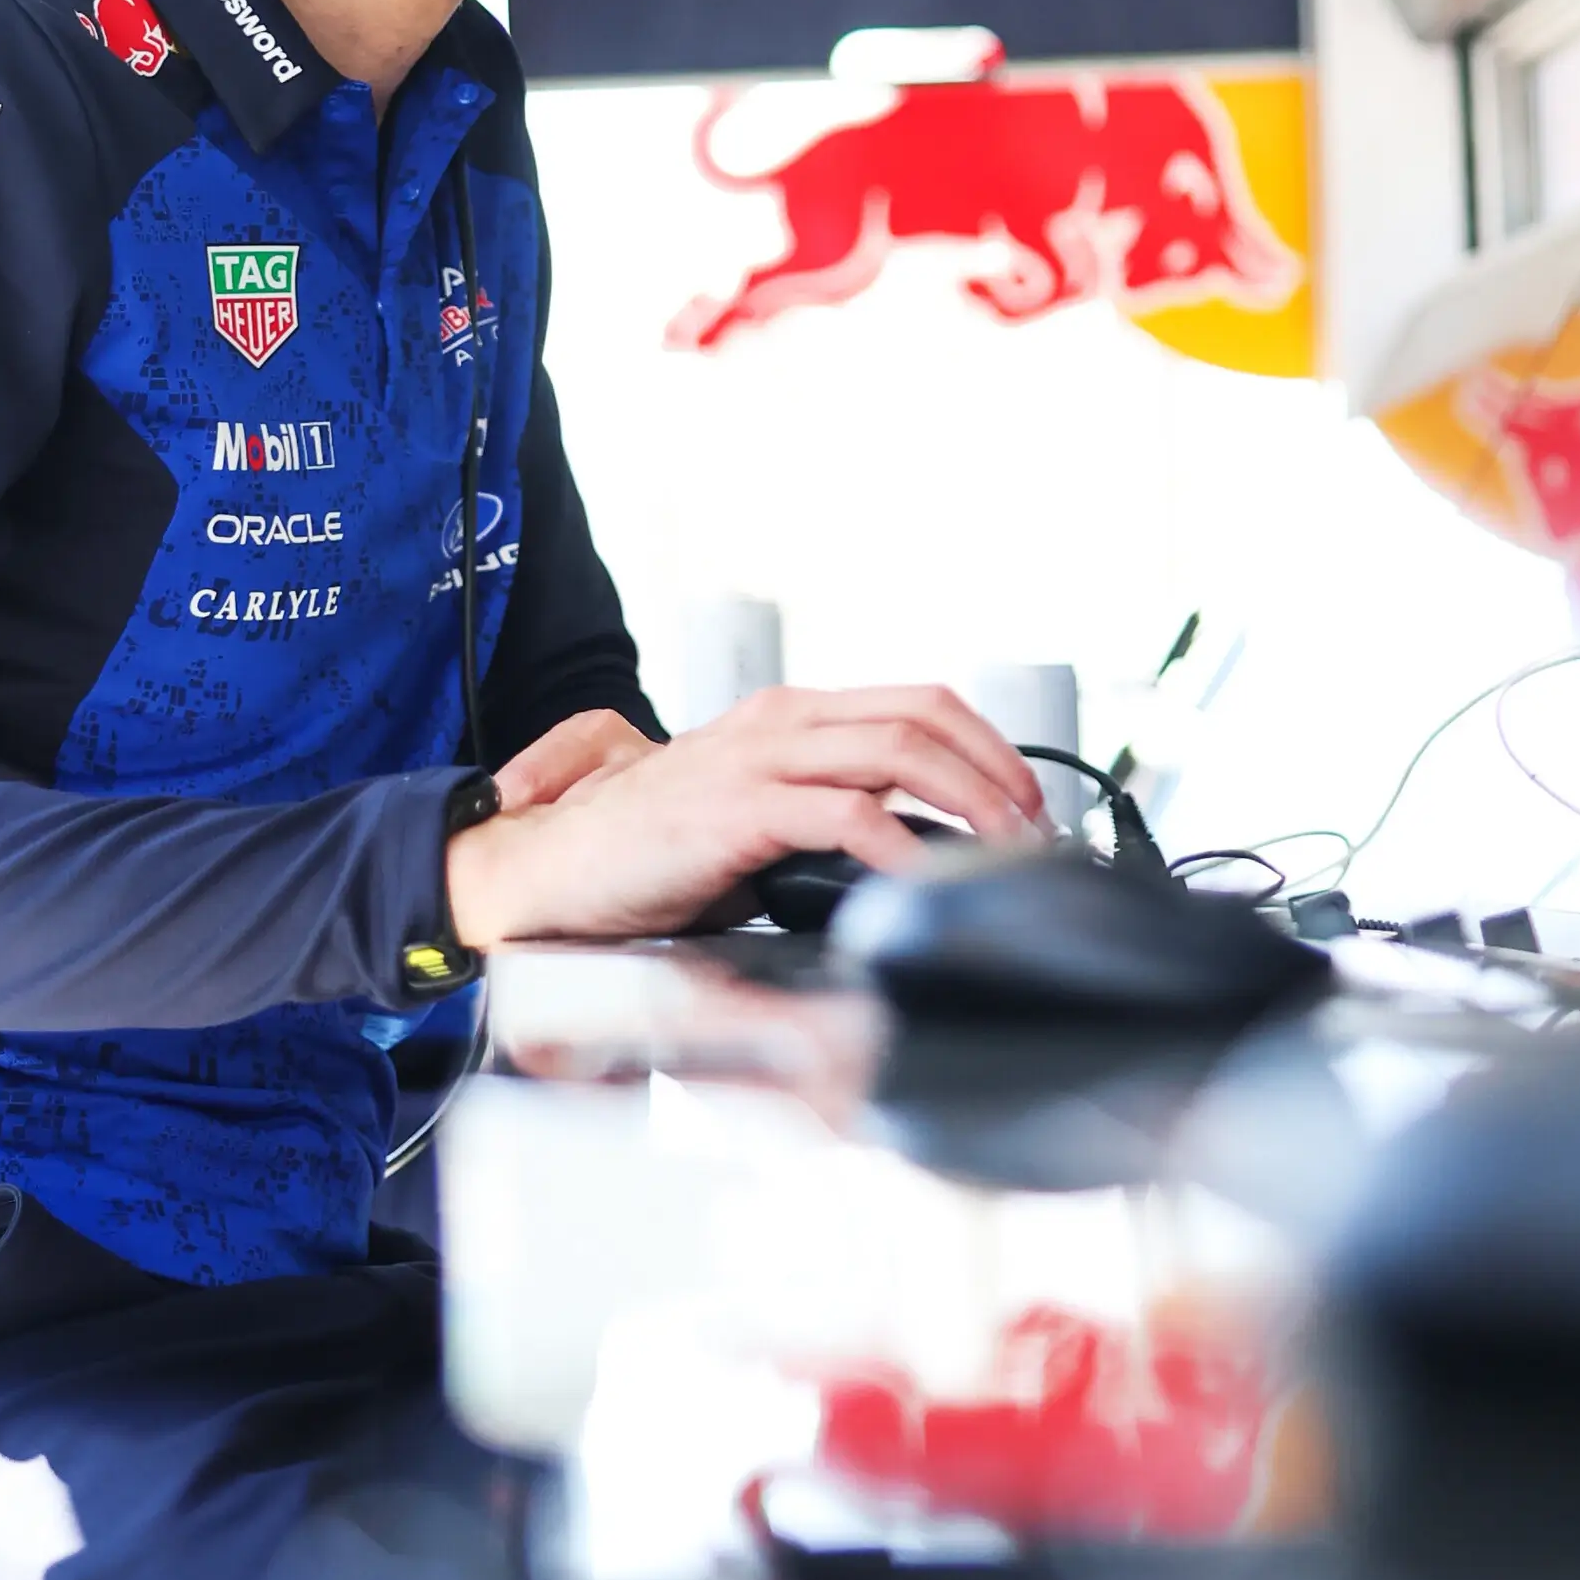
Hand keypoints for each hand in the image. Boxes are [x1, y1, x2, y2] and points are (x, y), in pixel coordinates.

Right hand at [447, 681, 1045, 948]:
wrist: (545, 869)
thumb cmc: (636, 852)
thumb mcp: (740, 812)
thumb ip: (810, 807)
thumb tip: (899, 840)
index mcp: (783, 717)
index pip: (915, 702)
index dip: (984, 745)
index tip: (1023, 798)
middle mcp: (777, 723)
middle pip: (923, 717)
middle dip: (997, 771)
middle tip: (1033, 828)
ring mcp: (757, 761)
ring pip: (900, 752)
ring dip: (970, 801)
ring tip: (1002, 850)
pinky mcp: (737, 812)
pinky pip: (846, 815)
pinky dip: (902, 846)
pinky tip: (924, 878)